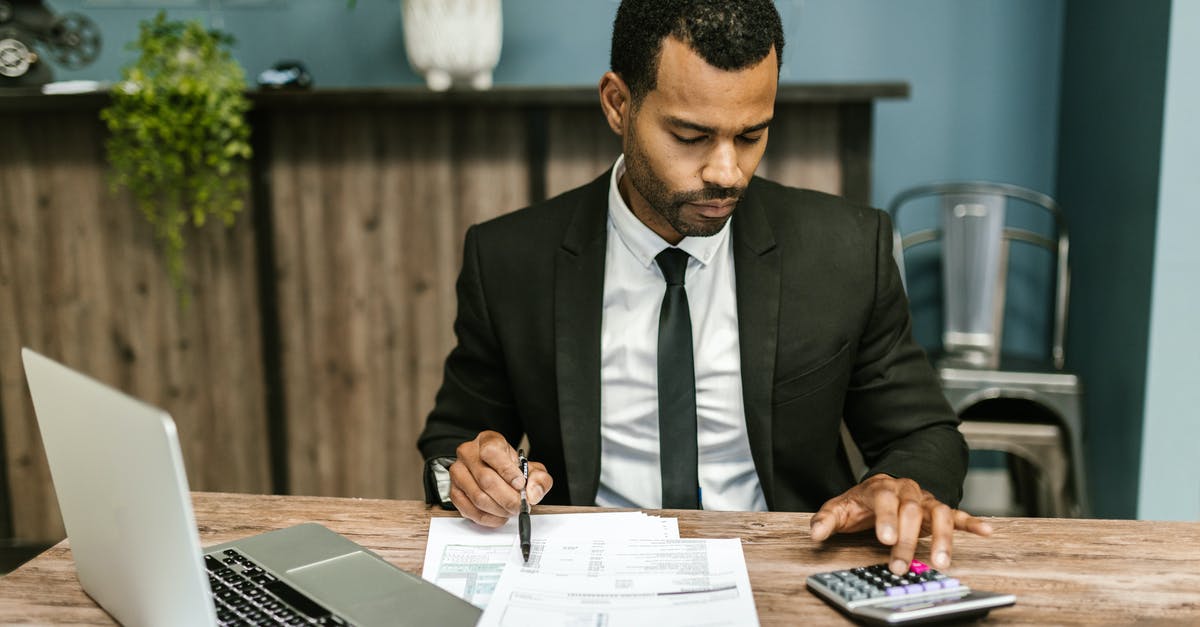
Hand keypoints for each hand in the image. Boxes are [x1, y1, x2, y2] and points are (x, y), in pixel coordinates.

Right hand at [449, 430, 552, 526]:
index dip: (507, 471)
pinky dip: (488, 518)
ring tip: (511, 510)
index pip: (492, 453)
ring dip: (499, 510)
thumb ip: (539, 479)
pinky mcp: (454, 491)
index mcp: (487, 441)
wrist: (495, 472)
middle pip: (486, 479)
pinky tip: (499, 516)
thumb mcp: (531, 468)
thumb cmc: (511, 469)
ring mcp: (458, 473)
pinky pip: (469, 510)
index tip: (520, 484)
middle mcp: (468, 453)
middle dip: (508, 498)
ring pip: (478, 497)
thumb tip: (533, 493)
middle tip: (520, 506)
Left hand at [809, 474, 992, 574]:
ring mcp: (924, 500)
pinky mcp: (939, 510)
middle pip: (911, 511)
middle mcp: (906, 490)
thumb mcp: (839, 508)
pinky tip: (986, 531)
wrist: (882, 487)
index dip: (886, 518)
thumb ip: (826, 520)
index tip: (884, 539)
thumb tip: (815, 533)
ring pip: (938, 514)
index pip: (885, 499)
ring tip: (940, 561)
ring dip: (941, 538)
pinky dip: (971, 522)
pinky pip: (958, 514)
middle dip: (906, 540)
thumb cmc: (861, 503)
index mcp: (881, 487)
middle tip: (899, 565)